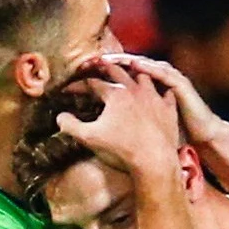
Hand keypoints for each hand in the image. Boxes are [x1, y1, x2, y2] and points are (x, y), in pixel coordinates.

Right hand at [57, 60, 179, 175]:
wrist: (153, 161)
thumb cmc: (120, 150)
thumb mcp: (89, 138)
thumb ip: (70, 125)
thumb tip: (60, 116)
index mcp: (114, 94)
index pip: (92, 83)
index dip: (77, 86)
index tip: (67, 90)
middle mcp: (134, 90)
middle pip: (117, 71)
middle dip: (105, 68)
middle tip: (97, 67)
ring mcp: (154, 97)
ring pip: (143, 76)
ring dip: (133, 74)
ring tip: (129, 76)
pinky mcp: (168, 109)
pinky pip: (166, 93)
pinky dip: (160, 91)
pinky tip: (158, 93)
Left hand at [101, 53, 227, 146]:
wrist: (201, 136)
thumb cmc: (170, 134)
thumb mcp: (142, 126)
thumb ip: (122, 122)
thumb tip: (96, 125)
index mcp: (143, 90)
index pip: (118, 76)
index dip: (100, 74)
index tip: (80, 74)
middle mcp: (154, 81)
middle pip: (127, 66)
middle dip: (108, 62)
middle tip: (89, 61)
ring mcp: (168, 80)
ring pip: (144, 65)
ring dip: (126, 60)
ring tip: (109, 58)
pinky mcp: (180, 85)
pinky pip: (163, 73)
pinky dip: (149, 68)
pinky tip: (136, 65)